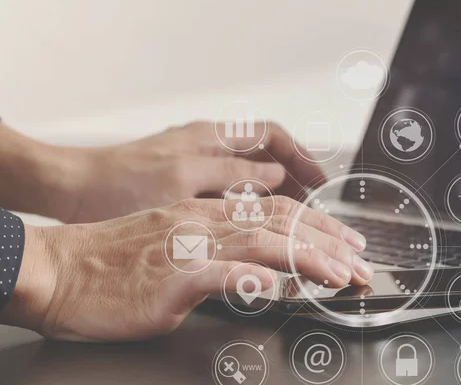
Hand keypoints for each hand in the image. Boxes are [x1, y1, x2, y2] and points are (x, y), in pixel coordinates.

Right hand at [2, 197, 370, 341]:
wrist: (61, 270)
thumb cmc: (114, 263)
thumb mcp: (174, 246)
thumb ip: (219, 254)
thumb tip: (260, 272)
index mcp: (206, 213)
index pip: (276, 211)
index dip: (318, 226)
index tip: (347, 244)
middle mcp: (204, 221)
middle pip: (282, 221)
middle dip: (330, 241)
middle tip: (362, 261)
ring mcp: (190, 245)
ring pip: (264, 241)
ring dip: (311, 259)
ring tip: (344, 275)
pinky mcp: (173, 275)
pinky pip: (225, 272)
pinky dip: (259, 278)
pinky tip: (285, 288)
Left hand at [56, 121, 324, 222]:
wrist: (75, 190)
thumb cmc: (121, 183)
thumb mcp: (182, 179)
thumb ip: (233, 174)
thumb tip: (278, 174)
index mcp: (211, 136)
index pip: (272, 137)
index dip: (301, 158)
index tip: (320, 183)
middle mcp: (210, 145)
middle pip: (268, 154)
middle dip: (295, 176)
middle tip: (314, 207)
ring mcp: (199, 164)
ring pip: (252, 173)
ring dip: (276, 192)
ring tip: (295, 217)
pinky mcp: (188, 184)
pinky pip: (233, 189)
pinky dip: (252, 202)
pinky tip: (257, 222)